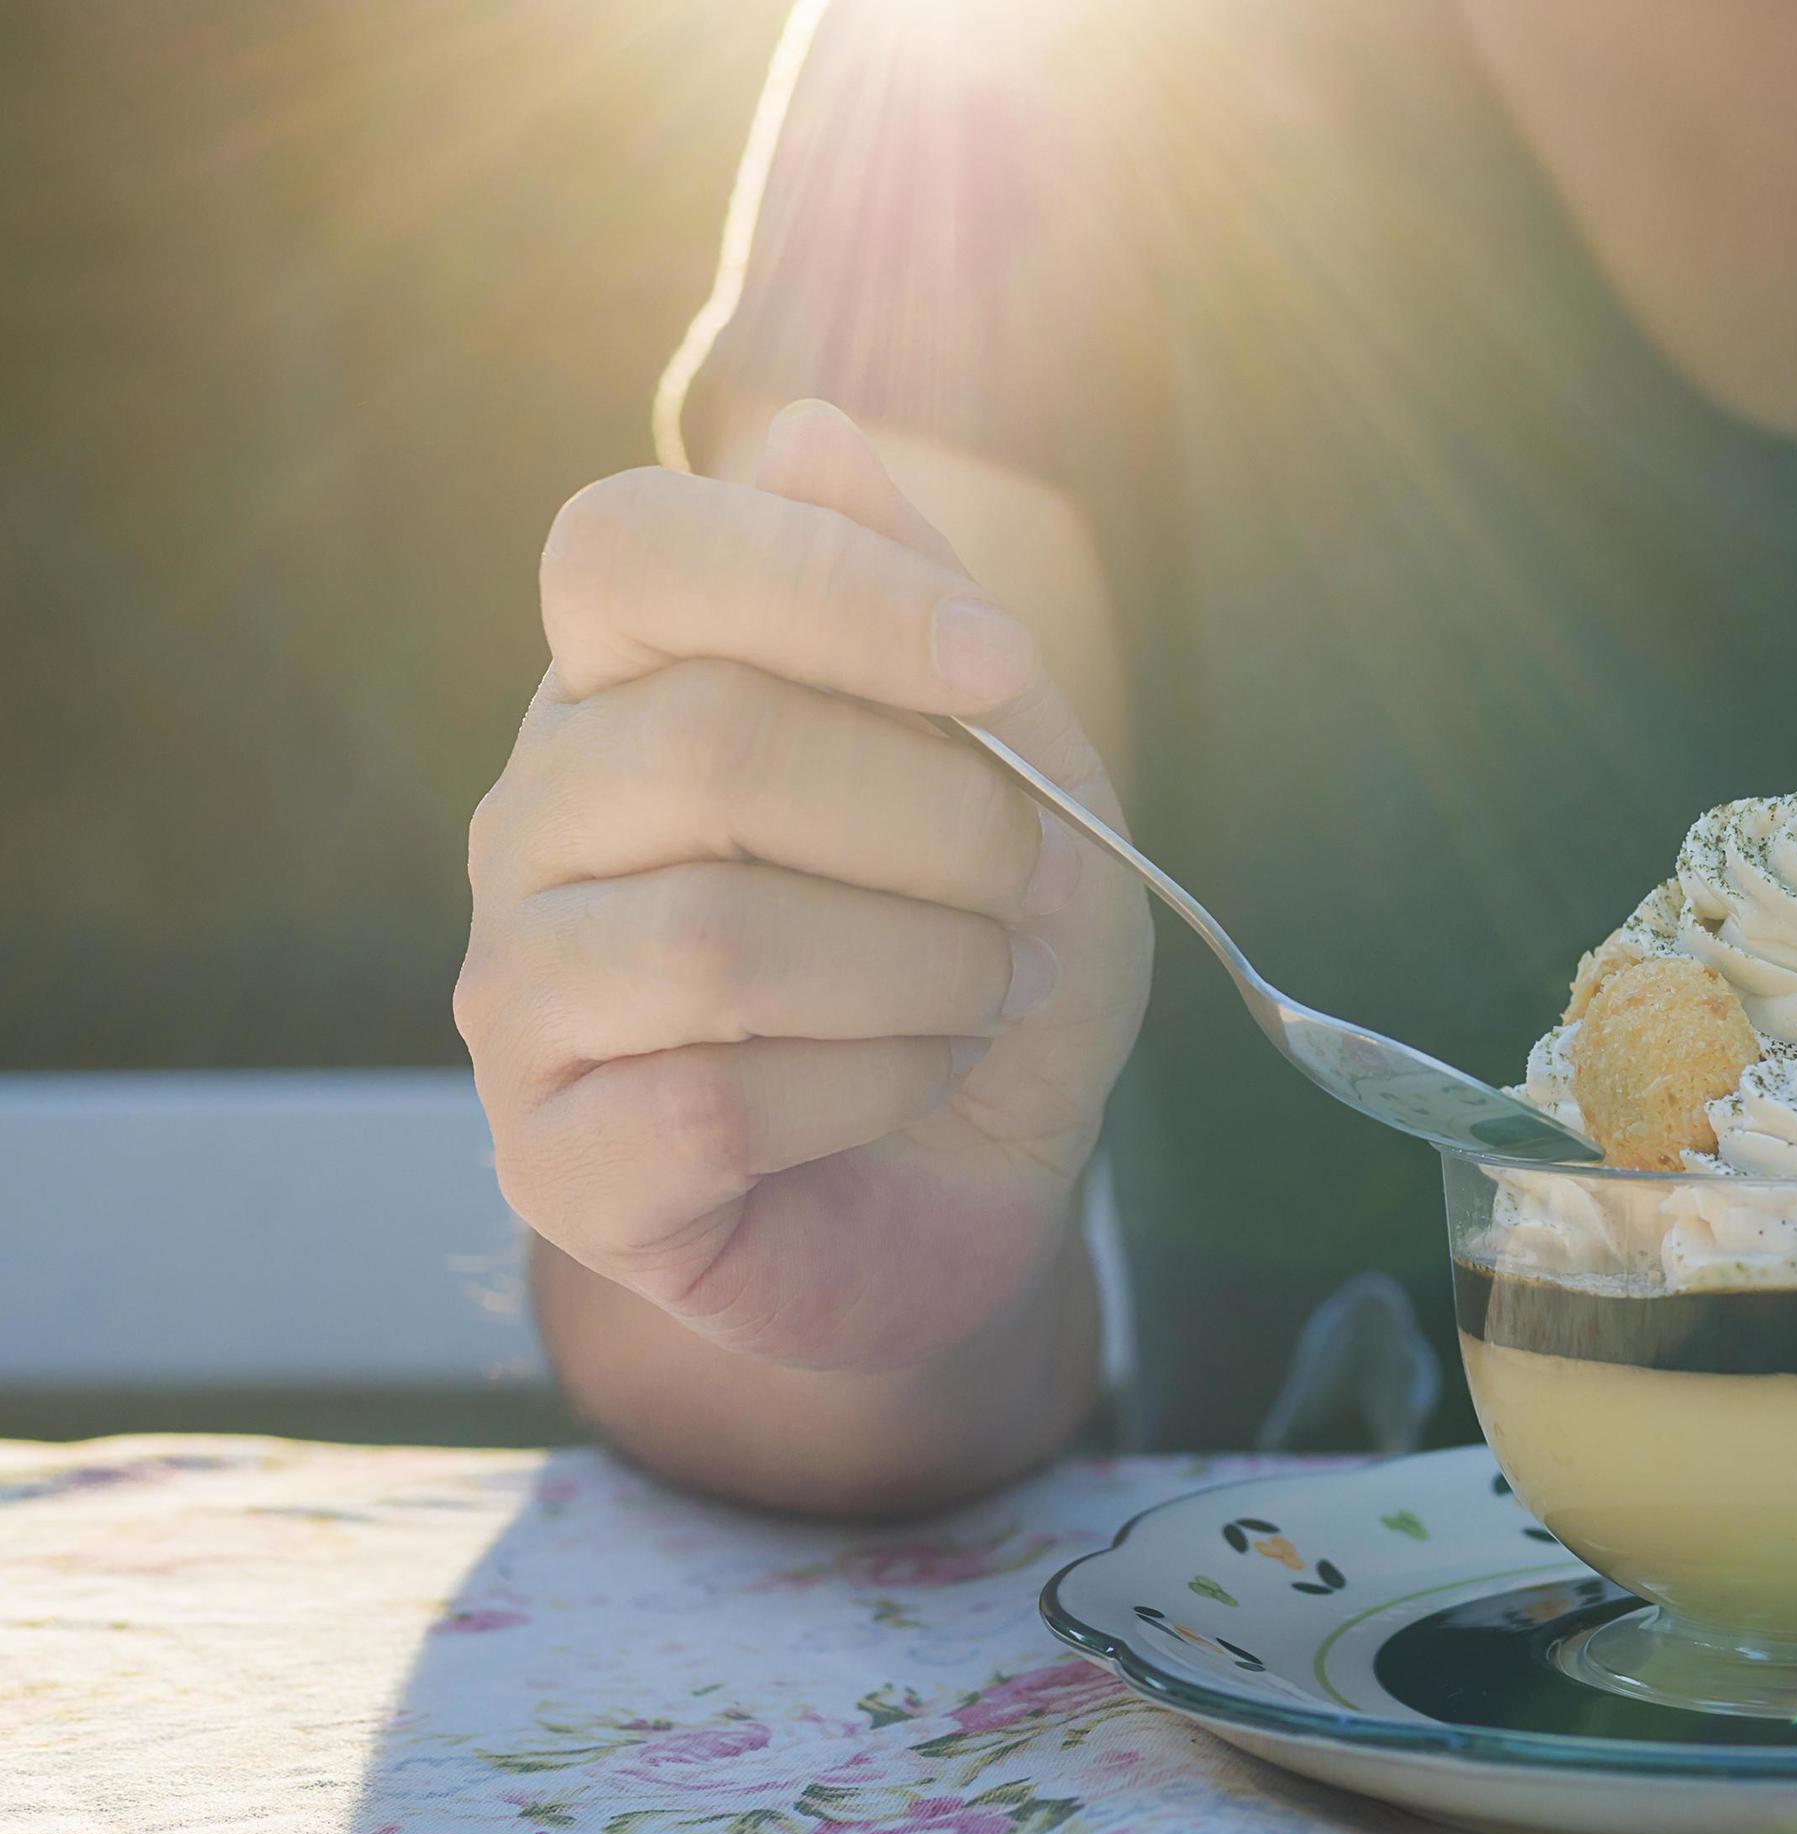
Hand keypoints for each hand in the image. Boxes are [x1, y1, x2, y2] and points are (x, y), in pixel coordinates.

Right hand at [456, 402, 1149, 1369]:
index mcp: (624, 683)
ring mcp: (522, 994)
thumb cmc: (977, 951)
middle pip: (709, 744)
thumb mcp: (1010, 767)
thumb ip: (915, 606)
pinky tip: (897, 1092)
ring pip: (712, 941)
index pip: (625, 547)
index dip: (826, 585)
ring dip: (919, 974)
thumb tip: (809, 432)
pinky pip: (709, 1109)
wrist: (972, 1183)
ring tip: (974, 995)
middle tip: (1020, 887)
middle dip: (939, 823)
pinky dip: (866, 1096)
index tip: (999, 664)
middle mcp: (537, 819)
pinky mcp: (552, 1161)